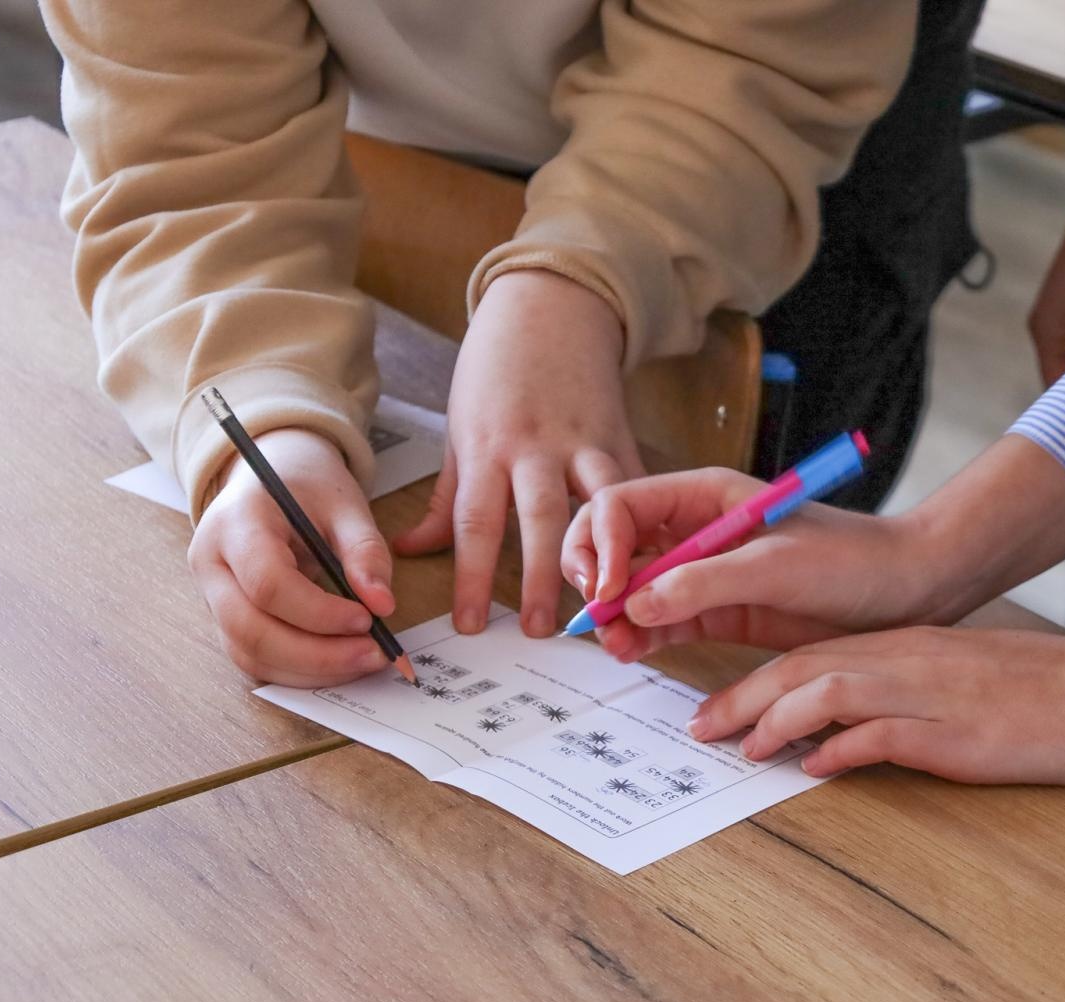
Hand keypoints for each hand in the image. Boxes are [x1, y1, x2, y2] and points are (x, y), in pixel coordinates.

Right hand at [189, 428, 394, 685]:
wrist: (275, 477)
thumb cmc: (309, 487)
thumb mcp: (345, 505)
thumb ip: (365, 551)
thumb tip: (383, 605)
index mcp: (236, 523)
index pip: (267, 583)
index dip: (318, 612)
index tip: (367, 619)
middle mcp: (211, 563)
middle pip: (250, 629)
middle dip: (317, 653)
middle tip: (373, 655)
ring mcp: (211, 595)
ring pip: (249, 653)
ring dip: (310, 670)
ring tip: (364, 659)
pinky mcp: (225, 618)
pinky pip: (254, 658)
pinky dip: (298, 671)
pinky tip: (339, 663)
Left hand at [394, 270, 642, 637]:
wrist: (549, 307)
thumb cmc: (496, 371)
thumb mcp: (460, 428)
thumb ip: (444, 496)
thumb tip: (410, 551)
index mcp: (486, 447)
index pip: (474, 522)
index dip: (472, 577)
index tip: (471, 625)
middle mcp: (534, 446)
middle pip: (536, 520)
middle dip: (538, 579)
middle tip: (539, 631)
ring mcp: (583, 440)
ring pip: (595, 507)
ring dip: (599, 557)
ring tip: (602, 604)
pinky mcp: (621, 436)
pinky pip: (635, 488)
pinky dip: (646, 526)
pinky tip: (653, 564)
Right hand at [560, 466, 931, 661]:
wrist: (905, 592)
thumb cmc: (850, 559)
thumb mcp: (775, 565)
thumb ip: (704, 581)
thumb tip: (635, 603)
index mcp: (705, 494)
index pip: (623, 505)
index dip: (601, 542)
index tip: (608, 587)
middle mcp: (695, 529)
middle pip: (615, 544)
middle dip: (595, 575)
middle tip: (596, 614)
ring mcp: (704, 572)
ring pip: (634, 589)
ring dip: (615, 614)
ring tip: (614, 646)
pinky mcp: (719, 612)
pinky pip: (663, 623)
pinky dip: (642, 637)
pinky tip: (631, 652)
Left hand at [686, 626, 1064, 783]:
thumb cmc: (1034, 688)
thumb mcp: (957, 677)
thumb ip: (901, 688)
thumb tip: (847, 726)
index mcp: (904, 645)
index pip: (811, 653)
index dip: (756, 679)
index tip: (720, 706)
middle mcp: (904, 659)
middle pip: (802, 667)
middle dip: (743, 697)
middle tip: (700, 727)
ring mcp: (925, 693)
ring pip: (826, 691)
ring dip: (775, 720)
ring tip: (742, 748)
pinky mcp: (950, 731)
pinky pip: (878, 735)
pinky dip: (837, 750)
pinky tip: (812, 768)